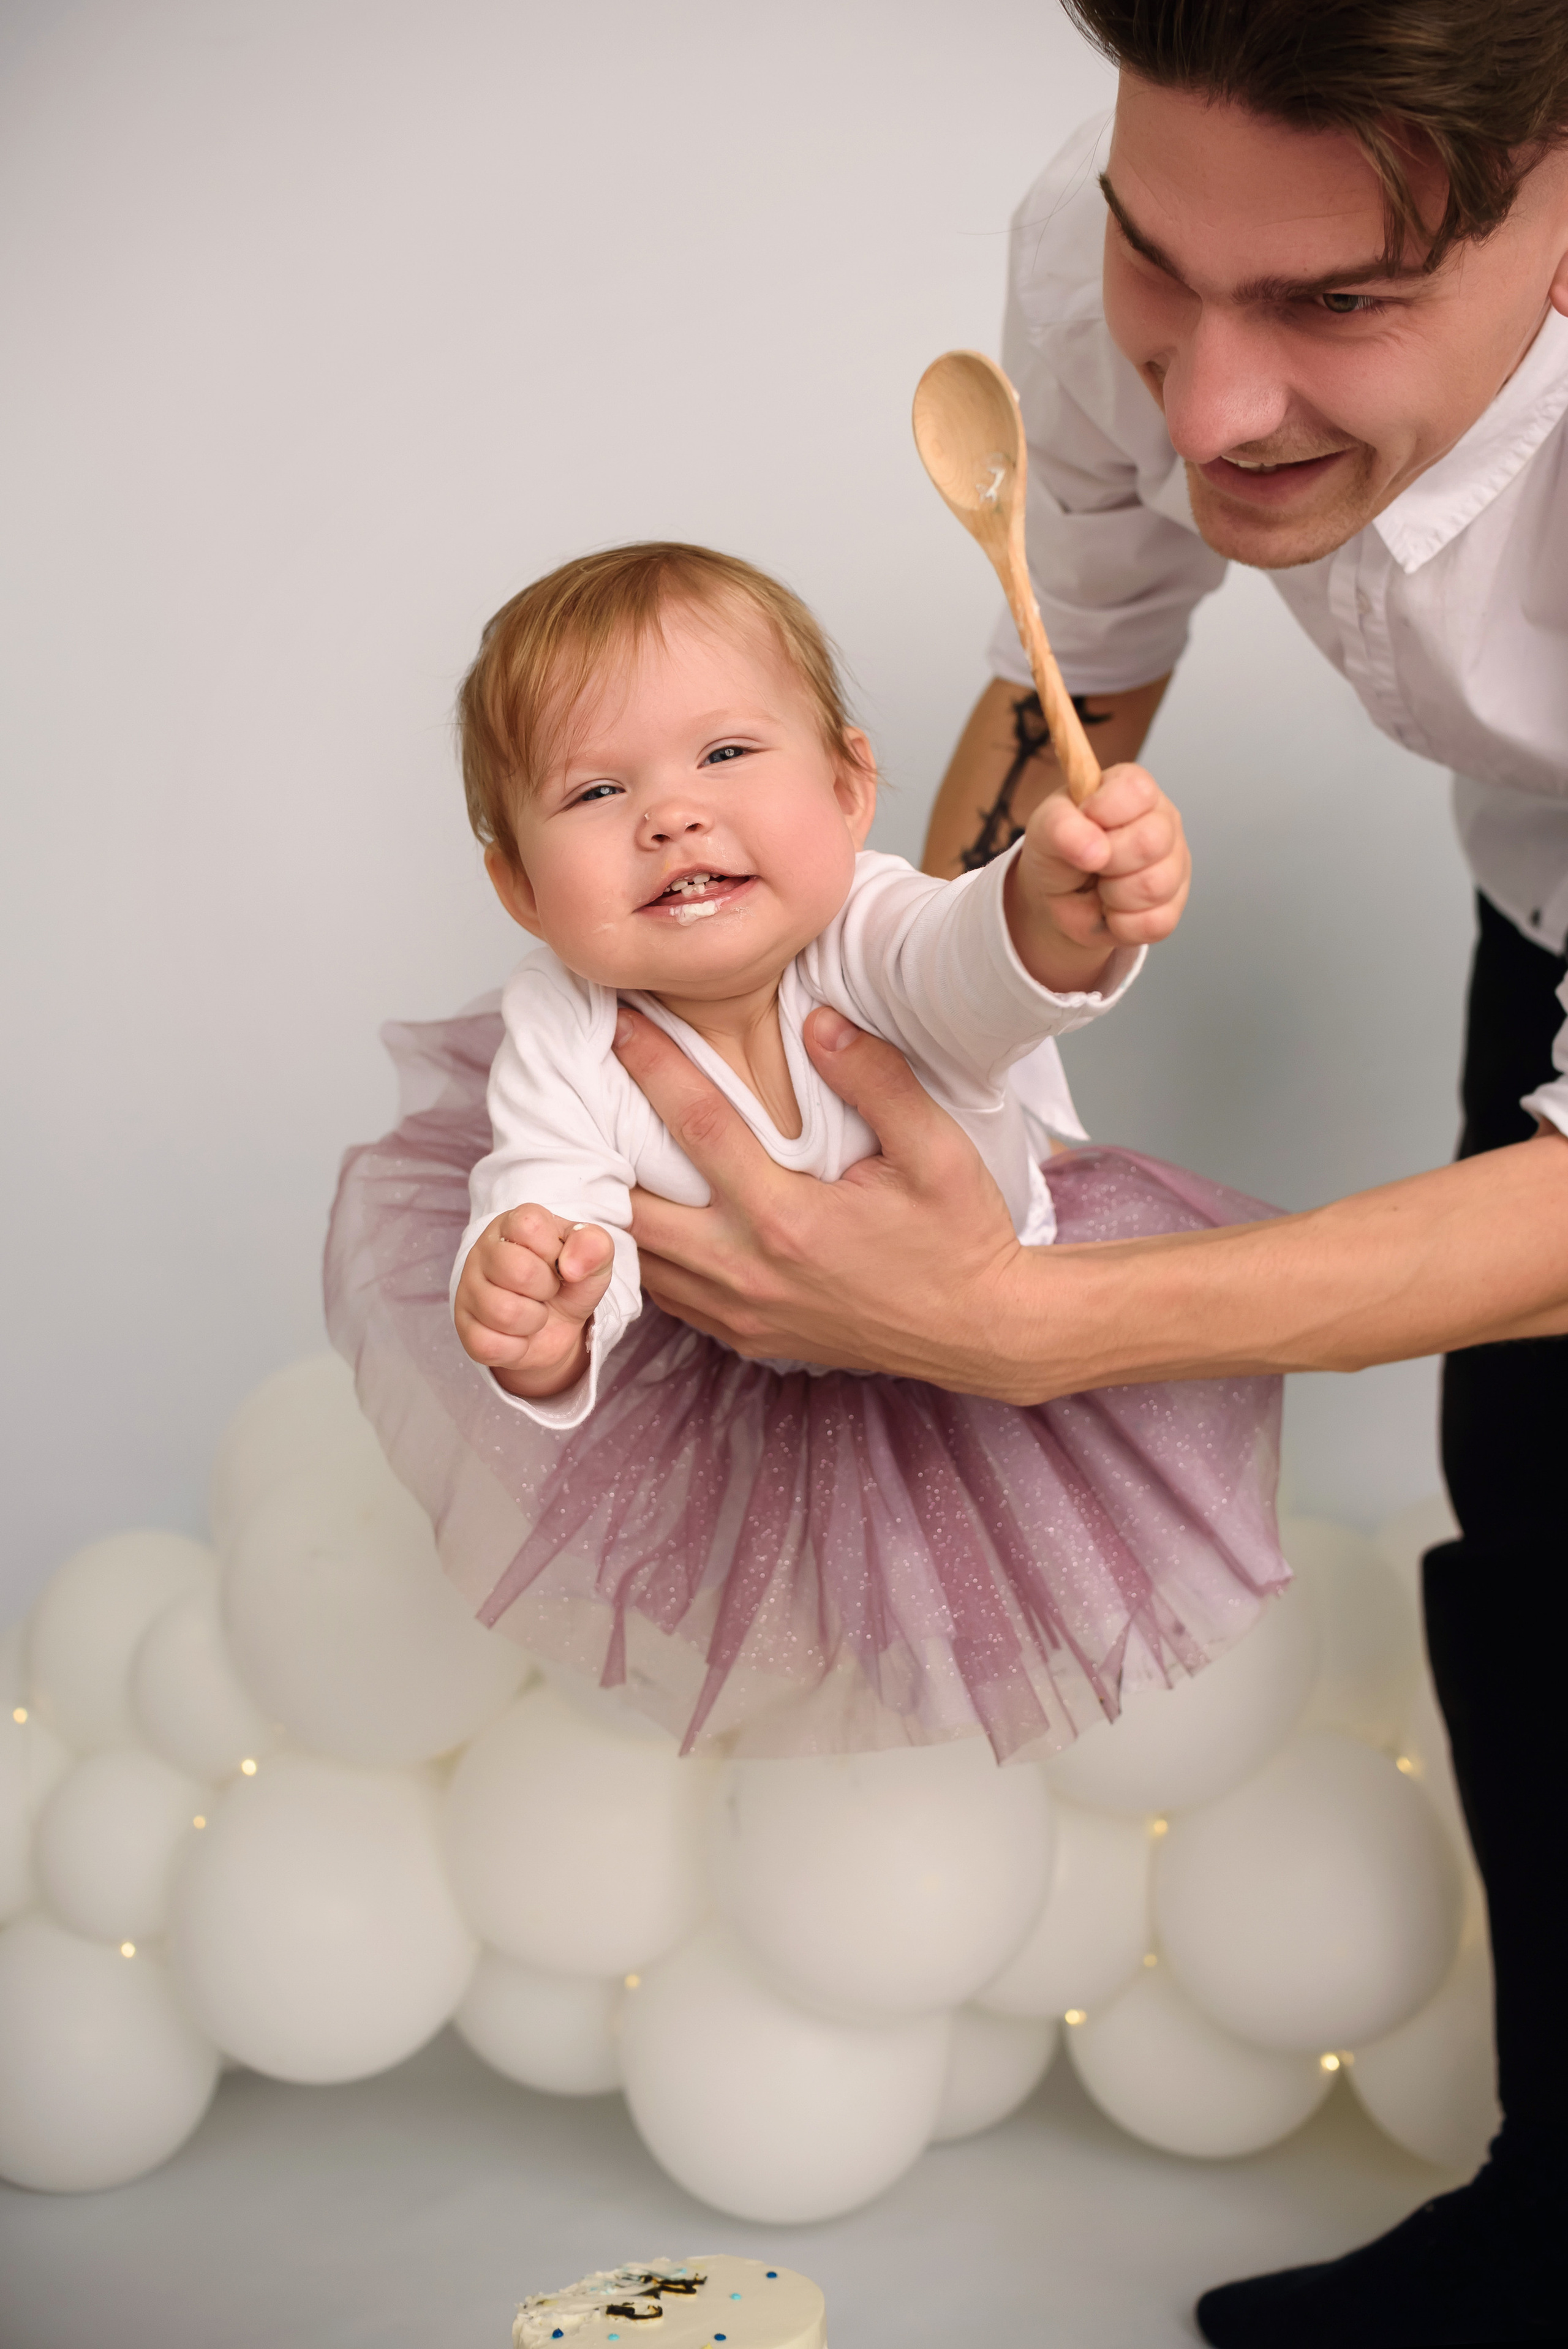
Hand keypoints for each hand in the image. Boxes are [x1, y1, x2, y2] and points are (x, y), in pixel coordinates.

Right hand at [453, 1206, 613, 1398]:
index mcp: (512, 1224)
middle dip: (547, 1288)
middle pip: (519, 1272)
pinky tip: (519, 1335)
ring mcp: (468, 1290)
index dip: (555, 1251)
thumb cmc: (569, 1281)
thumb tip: (572, 1267)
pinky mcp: (465, 1329)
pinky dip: (517, 1347)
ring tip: (534, 1311)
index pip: (530, 1226)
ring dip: (533, 1320)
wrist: (557, 1325)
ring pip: (504, 1313)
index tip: (558, 1261)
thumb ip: (595, 1247)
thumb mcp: (594, 1259)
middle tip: (548, 1289)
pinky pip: (490, 1345)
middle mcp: (483, 1252)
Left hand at [613, 1003, 1038, 1393]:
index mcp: (787, 1217)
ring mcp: (743, 1313)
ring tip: (598, 1152)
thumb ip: (875, 1080)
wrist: (983, 1331)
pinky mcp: (749, 1338)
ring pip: (642, 1260)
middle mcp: (749, 1271)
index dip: (653, 1067)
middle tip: (578, 1095)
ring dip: (613, 1209)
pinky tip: (646, 1217)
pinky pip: (670, 1297)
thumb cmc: (962, 1240)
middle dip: (599, 1148)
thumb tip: (816, 1020)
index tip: (620, 1024)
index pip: (697, 1125)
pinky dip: (645, 1257)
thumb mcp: (938, 1152)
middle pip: (634, 1206)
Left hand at [1008, 761, 1189, 989]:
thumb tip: (1095, 850)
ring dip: (1112, 895)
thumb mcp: (1045, 828)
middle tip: (1091, 862)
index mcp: (1134, 790)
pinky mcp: (1174, 907)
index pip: (1137, 791)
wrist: (1059, 898)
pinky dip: (1121, 924)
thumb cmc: (1059, 851)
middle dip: (1107, 861)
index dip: (1103, 811)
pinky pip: (1154, 922)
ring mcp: (1174, 865)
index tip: (1083, 820)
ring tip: (1101, 886)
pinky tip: (1112, 909)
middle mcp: (1163, 823)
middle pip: (1150, 842)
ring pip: (1154, 886)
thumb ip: (1061, 826)